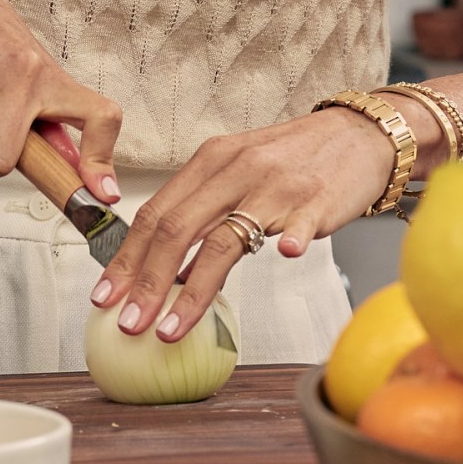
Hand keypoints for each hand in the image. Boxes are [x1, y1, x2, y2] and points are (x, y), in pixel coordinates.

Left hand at [91, 109, 395, 342]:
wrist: (357, 136)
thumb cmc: (294, 160)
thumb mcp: (239, 172)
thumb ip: (204, 213)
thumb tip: (168, 270)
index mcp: (211, 161)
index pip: (154, 213)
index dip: (125, 257)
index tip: (105, 296)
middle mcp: (237, 170)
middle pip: (177, 228)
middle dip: (145, 282)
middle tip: (128, 322)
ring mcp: (276, 187)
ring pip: (224, 240)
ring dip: (191, 290)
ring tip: (170, 327)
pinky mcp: (317, 201)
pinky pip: (299, 223)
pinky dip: (289, 239)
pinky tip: (284, 255)